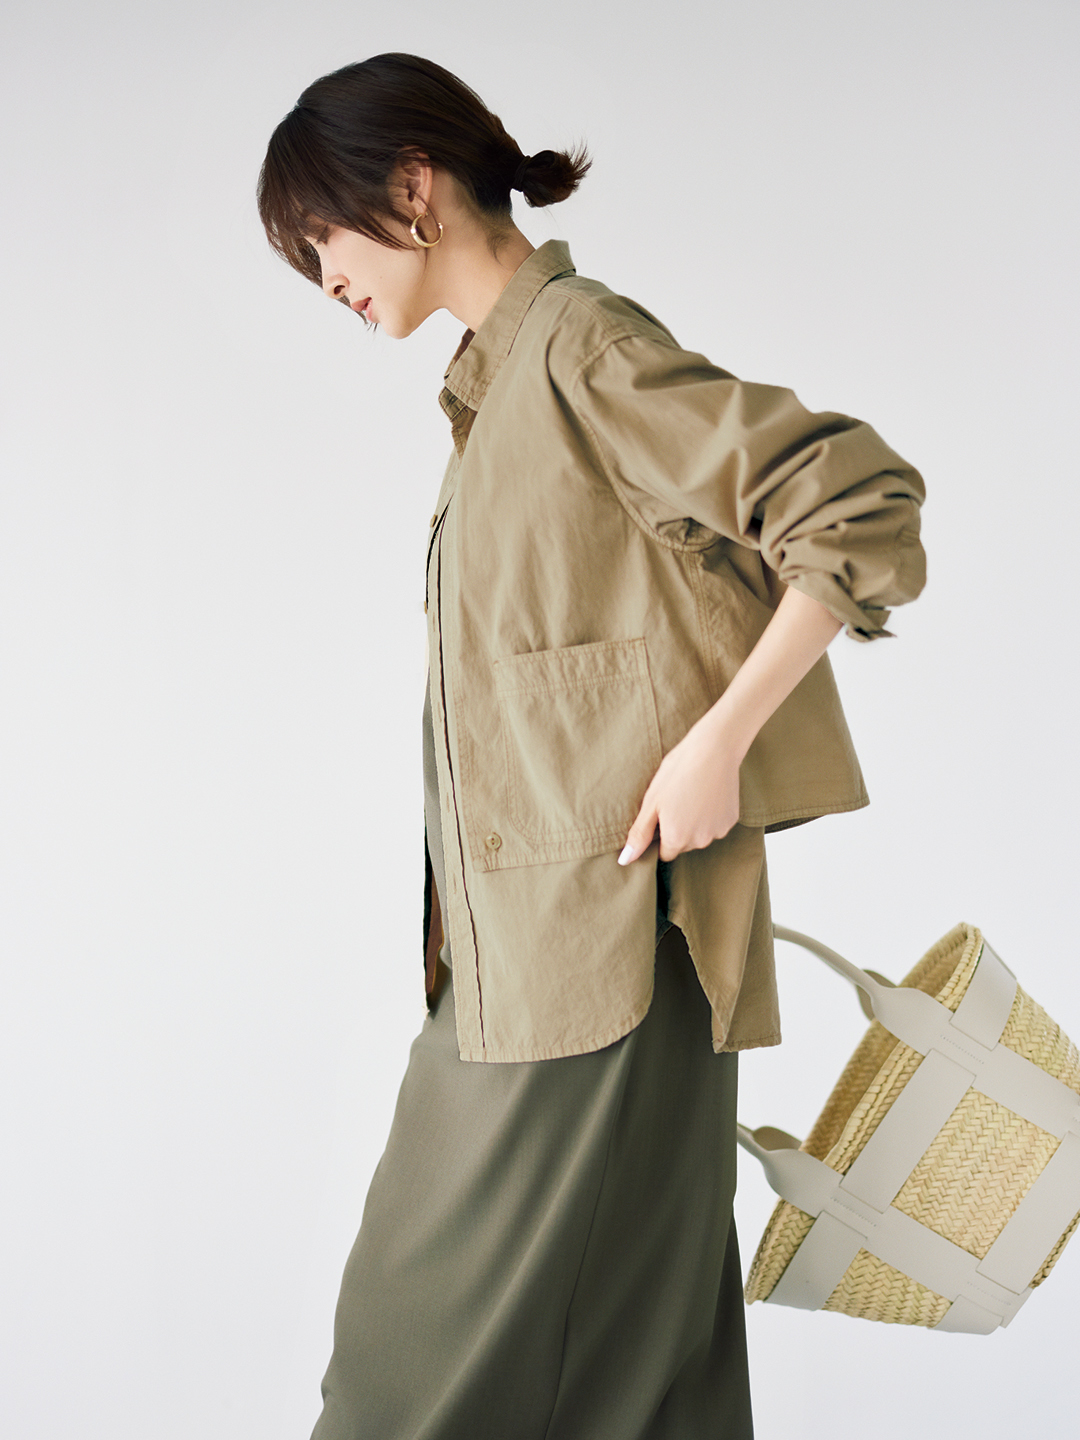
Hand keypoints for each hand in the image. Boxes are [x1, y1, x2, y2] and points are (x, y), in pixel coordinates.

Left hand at [617, 716, 744, 863]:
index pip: (664, 853)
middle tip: (676, 801)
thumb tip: (625, 860)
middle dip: (678, 830)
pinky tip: (707, 795)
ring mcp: (718, 831)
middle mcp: (700, 841)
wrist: (713, 750)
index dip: (661, 835)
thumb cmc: (677, 772)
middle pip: (683, 845)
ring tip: (691, 795)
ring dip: (695, 823)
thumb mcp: (651, 802)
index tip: (662, 815)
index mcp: (676, 838)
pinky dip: (711, 815)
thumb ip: (639, 835)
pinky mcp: (731, 820)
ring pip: (700, 835)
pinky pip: (716, 824)